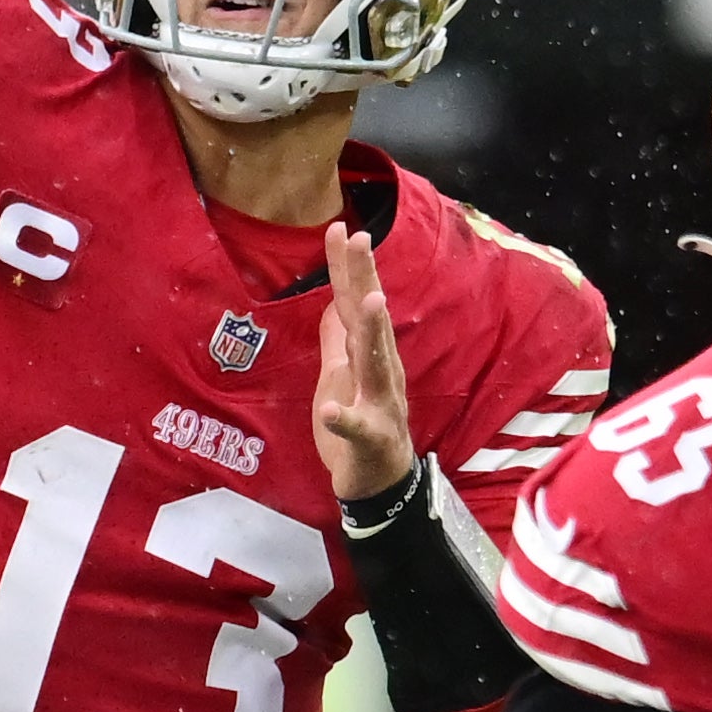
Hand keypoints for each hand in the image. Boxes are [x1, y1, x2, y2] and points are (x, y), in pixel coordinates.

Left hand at [314, 224, 413, 499]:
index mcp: (370, 355)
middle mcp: (381, 371)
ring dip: (373, 333)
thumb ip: (339, 340)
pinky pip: (358, 428)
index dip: (349, 268)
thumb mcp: (343, 376)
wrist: (380, 483)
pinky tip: (330, 410)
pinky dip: (344, 418)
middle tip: (359, 240)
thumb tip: (333, 302)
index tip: (340, 228)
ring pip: (376, 365)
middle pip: (371, 321)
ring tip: (366, 302)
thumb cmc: (360, 426)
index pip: (356, 303)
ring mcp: (380, 404)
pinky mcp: (371, 439)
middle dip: (366, 281)